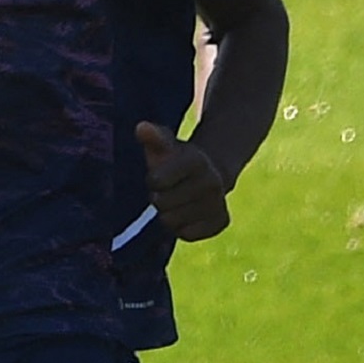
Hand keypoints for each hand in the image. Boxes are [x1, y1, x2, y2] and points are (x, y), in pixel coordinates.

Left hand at [136, 121, 229, 240]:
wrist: (211, 172)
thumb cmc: (178, 160)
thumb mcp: (166, 145)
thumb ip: (153, 138)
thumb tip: (141, 127)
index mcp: (197, 161)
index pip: (157, 181)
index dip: (153, 180)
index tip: (159, 175)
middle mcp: (212, 182)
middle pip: (163, 205)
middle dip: (160, 198)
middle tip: (169, 189)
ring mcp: (219, 203)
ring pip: (173, 222)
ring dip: (169, 214)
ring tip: (177, 201)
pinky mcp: (222, 221)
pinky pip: (187, 234)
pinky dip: (182, 228)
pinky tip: (187, 214)